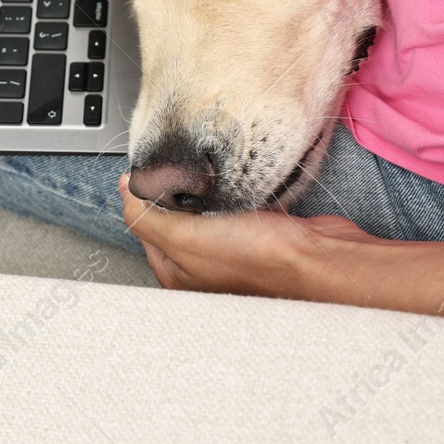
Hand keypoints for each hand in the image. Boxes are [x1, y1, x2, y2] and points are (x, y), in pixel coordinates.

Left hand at [119, 175, 384, 296]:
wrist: (318, 260)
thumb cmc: (257, 258)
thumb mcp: (184, 237)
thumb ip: (147, 216)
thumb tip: (124, 190)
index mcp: (177, 273)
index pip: (144, 225)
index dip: (145, 195)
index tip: (153, 170)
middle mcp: (201, 267)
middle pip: (173, 216)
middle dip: (175, 191)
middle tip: (182, 170)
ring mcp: (230, 251)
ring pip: (203, 209)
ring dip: (204, 190)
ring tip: (209, 177)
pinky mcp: (257, 234)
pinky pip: (232, 206)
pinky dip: (230, 192)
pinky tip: (235, 183)